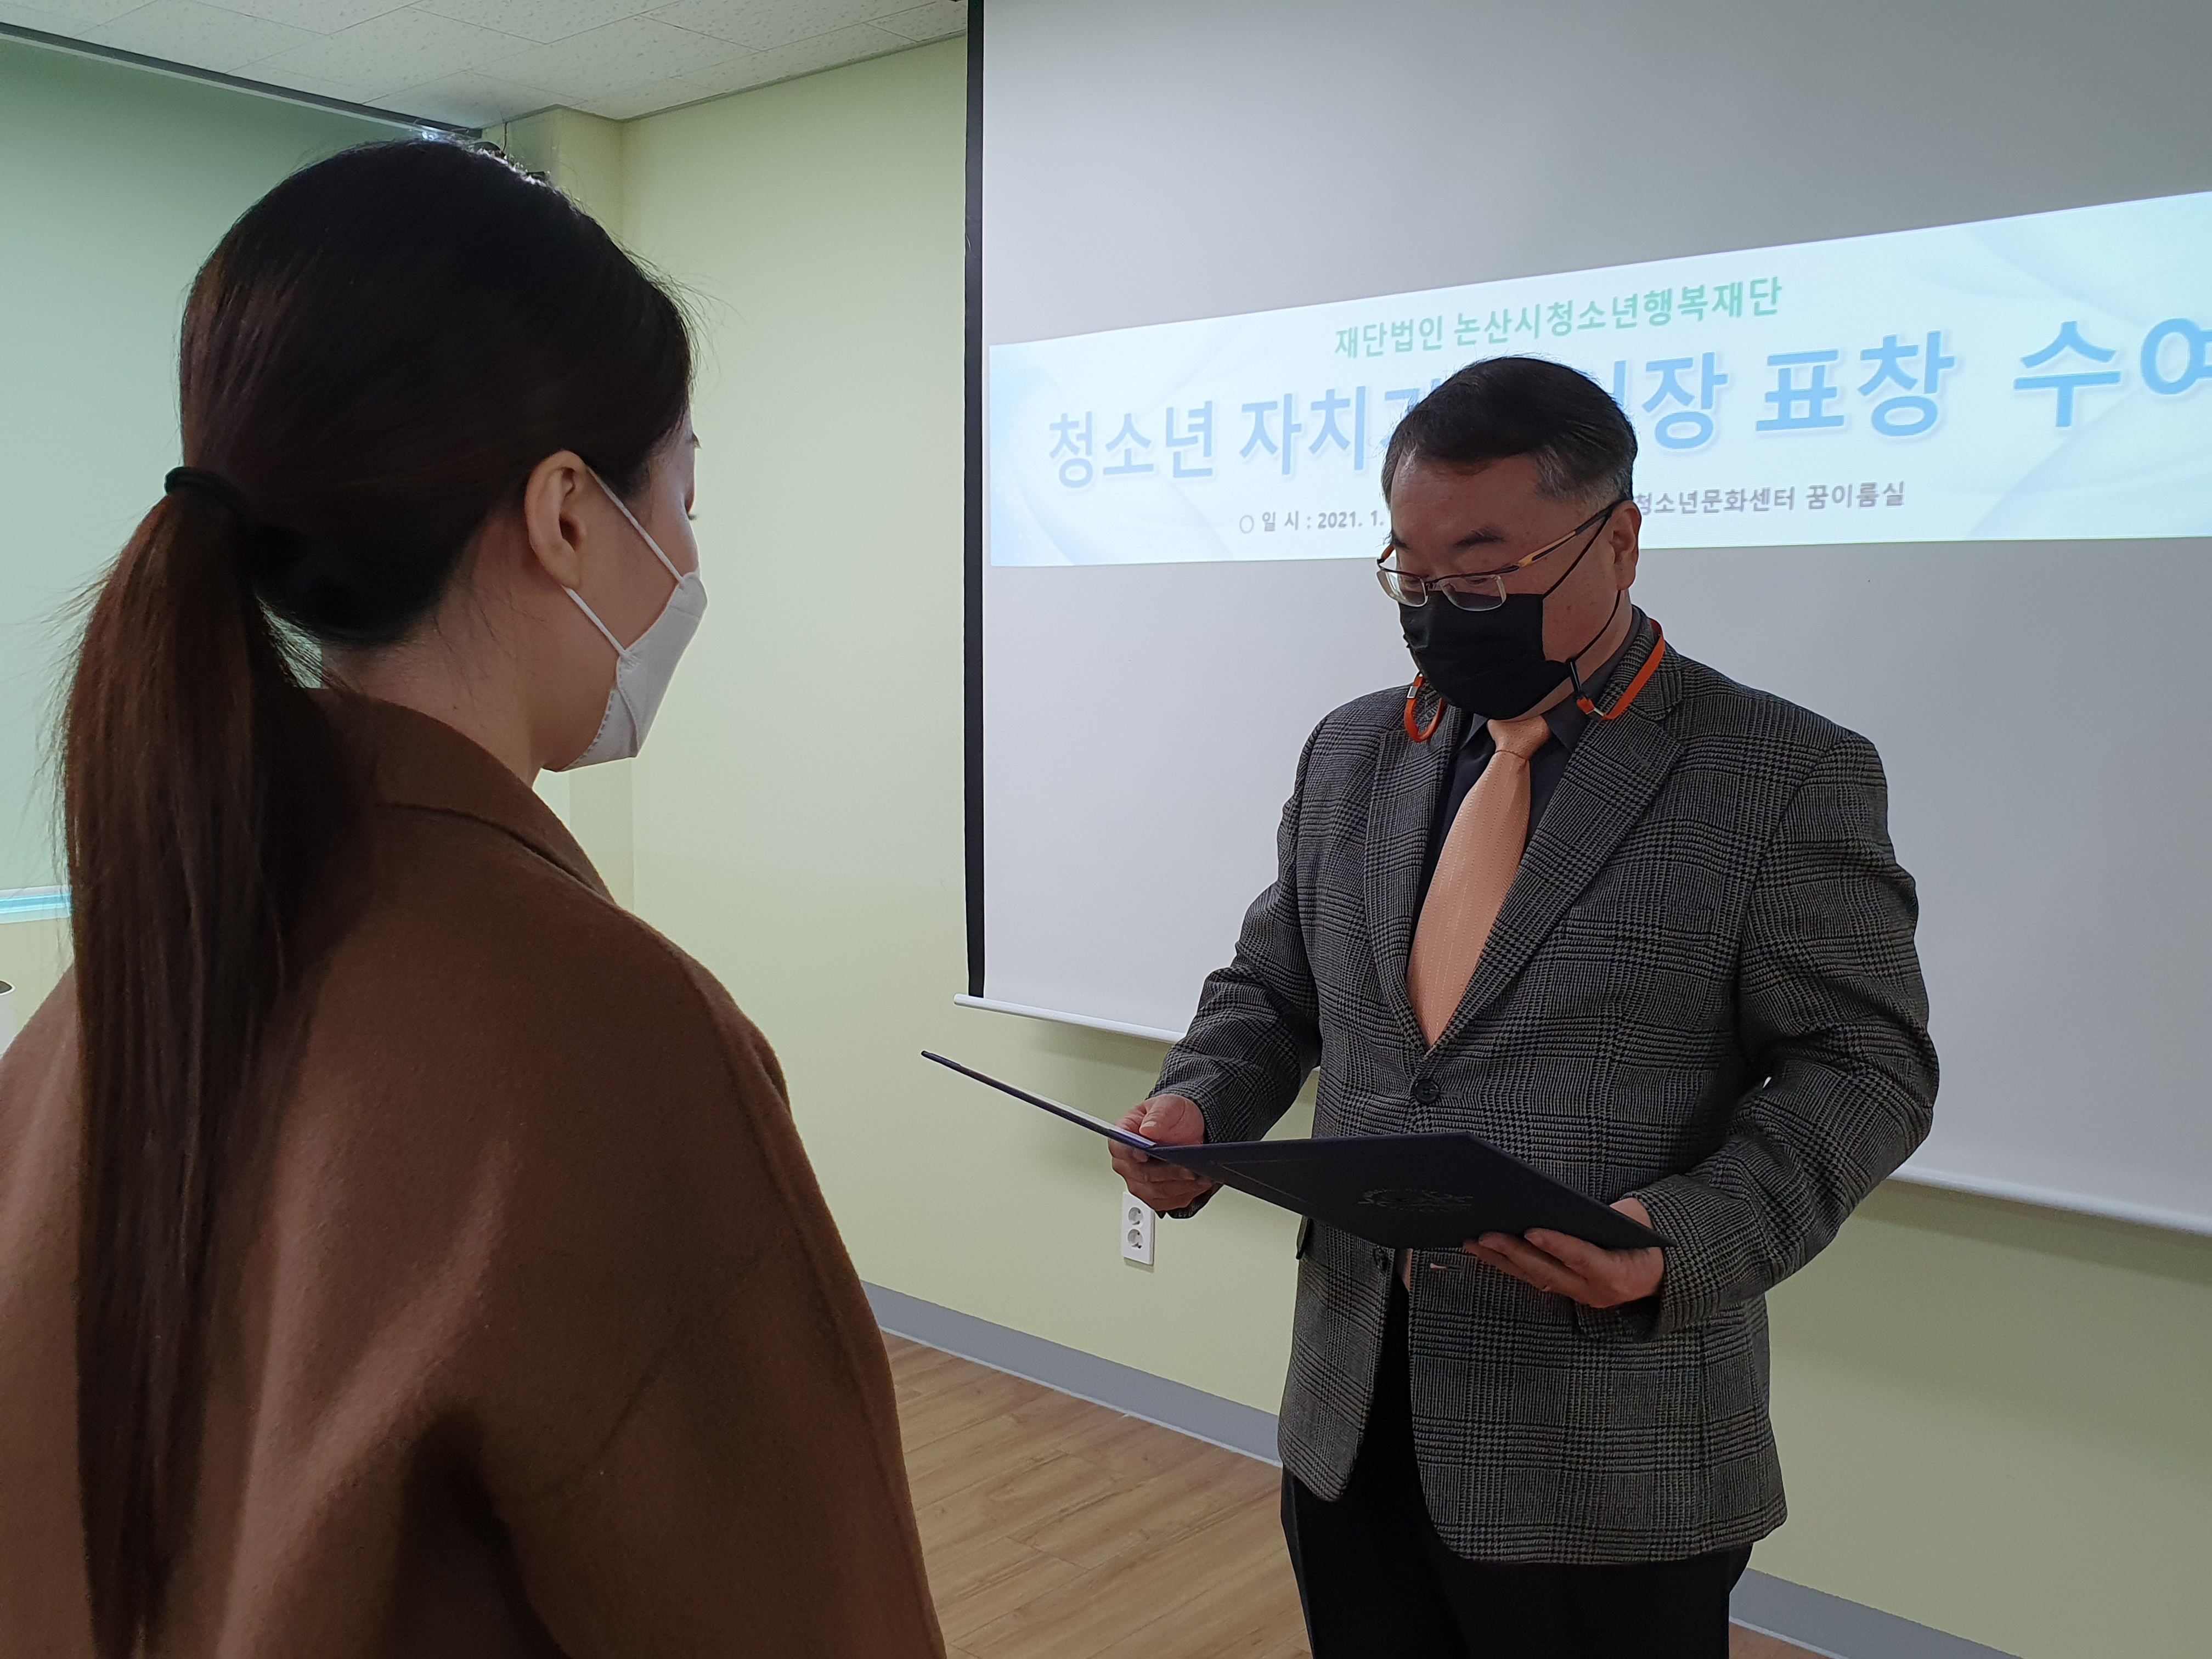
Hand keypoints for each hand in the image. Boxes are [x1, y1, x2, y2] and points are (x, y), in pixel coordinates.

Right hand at [1110, 1094, 1216, 1214]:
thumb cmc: (1173, 1117)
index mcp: (1123, 1138)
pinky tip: (1199, 1184)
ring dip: (1180, 1186)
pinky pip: (1169, 1201)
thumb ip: (1158, 1116)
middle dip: (1167, 1173)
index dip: (1131, 1154)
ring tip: (1199, 1177)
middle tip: (1187, 1169)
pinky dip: (1186, 1194)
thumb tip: (1147, 1130)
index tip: (1145, 1155)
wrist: (1189, 1128)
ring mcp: (1140, 1182)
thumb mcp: (1168, 1106)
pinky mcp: (1156, 1196)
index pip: (1120, 1149)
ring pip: (1156, 1192)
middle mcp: (1128, 1164)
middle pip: (1141, 1175)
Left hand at [1463, 1197, 1663, 1308]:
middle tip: (1485, 1235)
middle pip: (1548, 1272)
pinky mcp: (1566, 1291)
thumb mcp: (1637, 1221)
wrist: (1660, 1272)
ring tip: (1473, 1241)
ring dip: (1502, 1261)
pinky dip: (1509, 1264)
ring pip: (1534, 1278)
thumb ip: (1611, 1213)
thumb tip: (1569, 1202)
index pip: (1582, 1258)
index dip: (1557, 1245)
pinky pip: (1534, 1278)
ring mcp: (1578, 1295)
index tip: (1531, 1231)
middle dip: (1515, 1253)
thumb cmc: (1646, 1239)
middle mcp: (1594, 1292)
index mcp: (1617, 1274)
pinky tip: (1486, 1251)